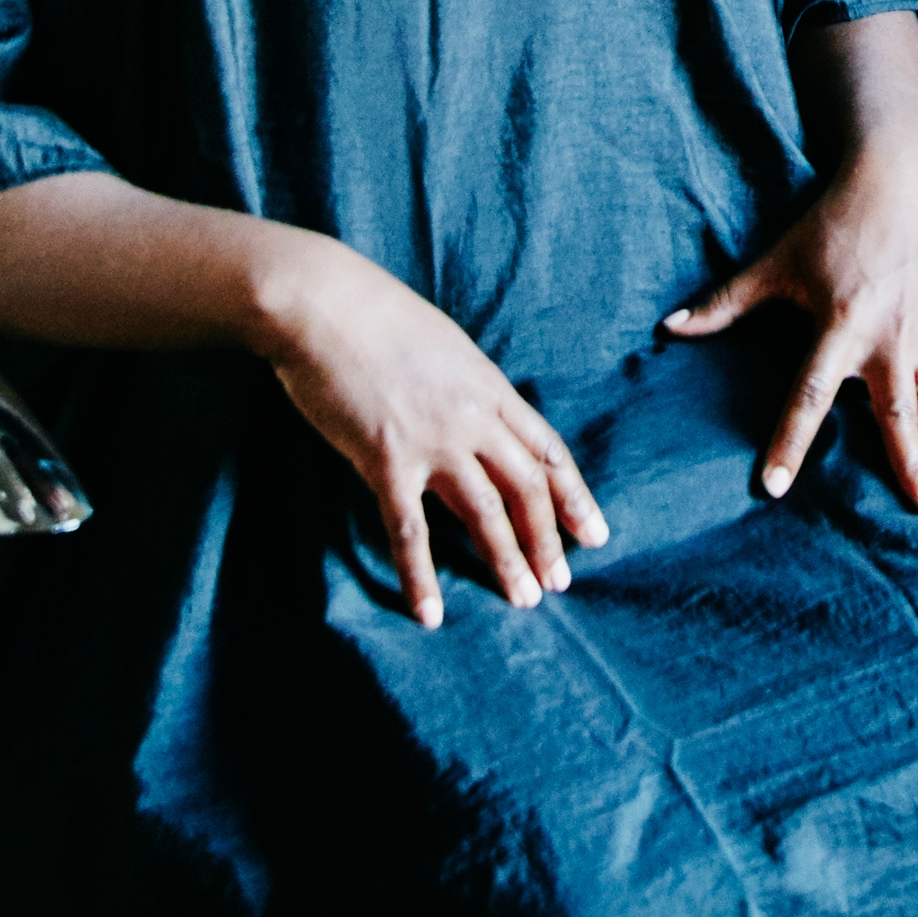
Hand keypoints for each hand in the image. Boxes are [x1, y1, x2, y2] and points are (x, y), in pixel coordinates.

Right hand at [248, 230, 607, 627]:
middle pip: (527, 487)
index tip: (594, 533)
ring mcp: (432, 439)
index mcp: (489, 386)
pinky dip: (421, 577)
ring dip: (506, 561)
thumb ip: (466, 387)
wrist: (323, 303)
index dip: (574, 496)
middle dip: (549, 539)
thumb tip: (479, 417)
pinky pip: (410, 530)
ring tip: (524, 600)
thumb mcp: (444, 346)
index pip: (547, 450)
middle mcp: (472, 416)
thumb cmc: (375, 316)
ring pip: (485, 512)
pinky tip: (430, 613)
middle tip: (561, 582)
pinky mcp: (385, 459)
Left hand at [659, 145, 917, 515]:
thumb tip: (669, 327)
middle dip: (913, 467)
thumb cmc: (834, 223)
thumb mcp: (776, 261)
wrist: (899, 184)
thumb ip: (726, 302)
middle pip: (899, 416)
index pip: (809, 395)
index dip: (789, 441)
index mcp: (841, 326)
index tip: (775, 486)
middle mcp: (889, 341)